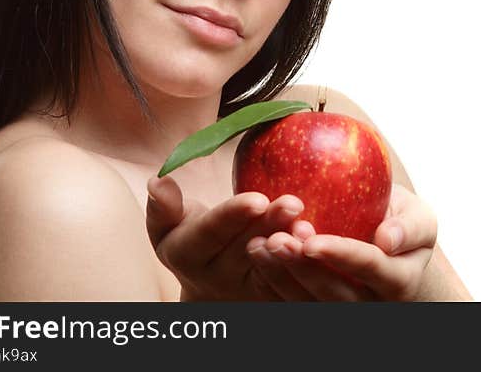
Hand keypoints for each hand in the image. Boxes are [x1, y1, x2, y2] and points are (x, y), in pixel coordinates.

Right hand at [146, 175, 305, 300]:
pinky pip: (291, 286)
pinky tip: (322, 243)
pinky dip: (306, 266)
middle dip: (270, 225)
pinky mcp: (273, 298)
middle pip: (246, 250)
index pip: (211, 233)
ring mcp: (248, 292)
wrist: (212, 289)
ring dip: (292, 248)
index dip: (233, 216)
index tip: (256, 198)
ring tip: (308, 225)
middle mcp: (217, 279)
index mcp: (187, 255)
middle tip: (293, 203)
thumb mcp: (170, 226)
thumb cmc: (194, 240)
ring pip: (272, 270)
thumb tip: (158, 182)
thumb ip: (164, 207)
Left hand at [245, 184, 436, 300]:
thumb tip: (387, 239)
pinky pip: (291, 305)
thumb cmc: (401, 222)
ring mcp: (343, 311)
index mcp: (399, 280)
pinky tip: (256, 260)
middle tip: (276, 240)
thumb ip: (410, 226)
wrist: (389, 245)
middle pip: (334, 294)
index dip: (341, 255)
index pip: (370, 268)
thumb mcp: (419, 218)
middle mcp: (372, 304)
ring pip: (308, 304)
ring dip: (280, 277)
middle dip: (303, 269)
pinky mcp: (319, 308)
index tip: (311, 240)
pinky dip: (271, 286)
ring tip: (258, 245)